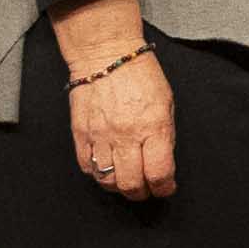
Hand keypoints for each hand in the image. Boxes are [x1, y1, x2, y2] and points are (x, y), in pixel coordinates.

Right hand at [54, 0, 173, 199]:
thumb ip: (165, 135)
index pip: (159, 173)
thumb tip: (163, 163)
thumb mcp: (167, 103)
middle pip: (131, 183)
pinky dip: (98, 174)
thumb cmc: (141, 75)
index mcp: (153, 126)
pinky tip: (107, 168)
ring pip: (107, 180)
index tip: (166, 188)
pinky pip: (87, 167)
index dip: (164, 188)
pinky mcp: (81, 134)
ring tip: (126, 181)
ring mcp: (101, 136)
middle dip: (142, 193)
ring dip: (119, 187)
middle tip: (146, 189)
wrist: (106, 54)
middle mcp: (126, 135)